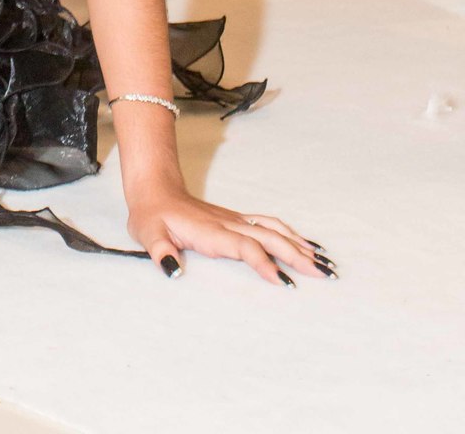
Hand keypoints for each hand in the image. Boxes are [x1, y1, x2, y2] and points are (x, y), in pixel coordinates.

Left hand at [126, 188, 337, 285]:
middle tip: (323, 275)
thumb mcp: (147, 235)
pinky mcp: (238, 220)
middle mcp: (229, 224)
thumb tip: (173, 270)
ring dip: (300, 245)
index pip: (243, 246)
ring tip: (325, 263)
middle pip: (269, 237)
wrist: (155, 190)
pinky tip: (307, 245)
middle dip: (296, 256)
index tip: (283, 282)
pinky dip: (292, 235)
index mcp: (210, 231)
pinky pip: (270, 225)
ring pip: (274, 229)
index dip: (263, 262)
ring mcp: (235, 220)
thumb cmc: (152, 217)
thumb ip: (160, 251)